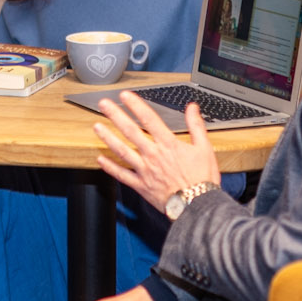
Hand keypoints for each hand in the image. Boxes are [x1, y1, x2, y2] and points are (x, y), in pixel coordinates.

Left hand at [92, 91, 220, 213]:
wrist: (198, 205)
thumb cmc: (202, 179)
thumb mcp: (204, 148)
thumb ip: (196, 126)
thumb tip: (192, 108)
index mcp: (168, 144)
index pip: (149, 119)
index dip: (135, 105)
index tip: (125, 96)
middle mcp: (153, 155)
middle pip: (131, 131)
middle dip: (116, 115)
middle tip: (103, 105)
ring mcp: (145, 170)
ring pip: (122, 151)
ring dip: (108, 137)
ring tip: (97, 127)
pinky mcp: (141, 185)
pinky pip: (122, 175)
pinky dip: (110, 167)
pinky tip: (100, 160)